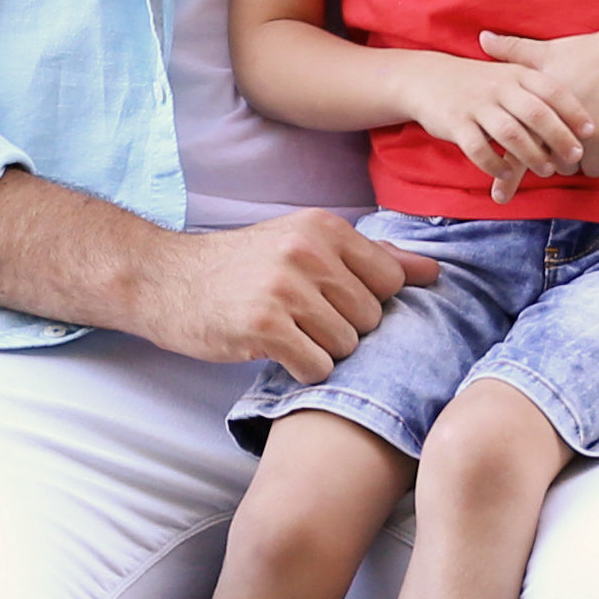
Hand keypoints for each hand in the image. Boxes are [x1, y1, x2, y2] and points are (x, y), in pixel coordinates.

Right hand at [129, 212, 439, 382]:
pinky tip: (274, 351)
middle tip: (300, 319)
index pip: (391, 282)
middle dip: (342, 329)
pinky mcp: (263, 325)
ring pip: (347, 346)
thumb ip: (371, 258)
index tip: (328, 301)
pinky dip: (300, 370)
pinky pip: (317, 367)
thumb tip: (434, 271)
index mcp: (325, 227)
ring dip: (319, 351)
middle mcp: (308, 251)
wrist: (164, 280)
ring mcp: (285, 288)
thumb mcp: (304, 244)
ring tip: (285, 332)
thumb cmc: (240, 267)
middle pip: (371, 318)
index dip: (365, 302)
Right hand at [401, 50, 590, 201]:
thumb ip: (539, 91)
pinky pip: (479, 149)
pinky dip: (495, 164)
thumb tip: (577, 114)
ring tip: (547, 170)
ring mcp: (476, 105)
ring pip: (510, 134)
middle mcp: (499, 87)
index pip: (552, 90)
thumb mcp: (509, 75)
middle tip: (575, 156)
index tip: (591, 131)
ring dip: (532, 155)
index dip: (574, 111)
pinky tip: (507, 174)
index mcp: (516, 74)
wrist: (427, 78)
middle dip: (559, 137)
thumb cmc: (479, 82)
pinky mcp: (455, 124)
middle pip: (536, 114)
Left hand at [475, 27, 598, 184]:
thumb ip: (512, 50)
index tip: (499, 199)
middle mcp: (565, 125)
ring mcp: (595, 133)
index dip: (509, 177)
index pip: (520, 149)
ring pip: (590, 171)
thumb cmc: (585, 52)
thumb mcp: (545, 51)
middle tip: (573, 138)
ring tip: (596, 139)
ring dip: (594, 162)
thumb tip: (482, 37)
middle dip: (565, 159)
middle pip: (560, 167)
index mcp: (542, 110)